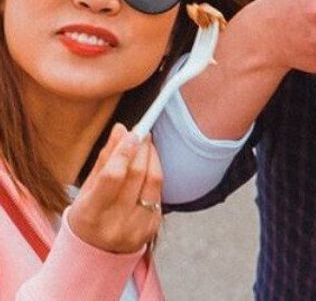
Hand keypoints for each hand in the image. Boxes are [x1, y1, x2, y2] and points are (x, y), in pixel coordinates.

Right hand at [66, 125, 162, 253]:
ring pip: (153, 183)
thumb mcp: (85, 192)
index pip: (113, 176)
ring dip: (153, 158)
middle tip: (142, 132)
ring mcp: (136, 228)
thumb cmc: (86, 218)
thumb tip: (120, 130)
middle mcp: (115, 223)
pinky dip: (154, 177)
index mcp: (91, 215)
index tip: (132, 132)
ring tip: (147, 145)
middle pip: (137, 176)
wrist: (95, 257)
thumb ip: (104, 161)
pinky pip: (158, 195)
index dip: (125, 151)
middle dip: (142, 149)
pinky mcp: (152, 228)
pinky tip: (149, 167)